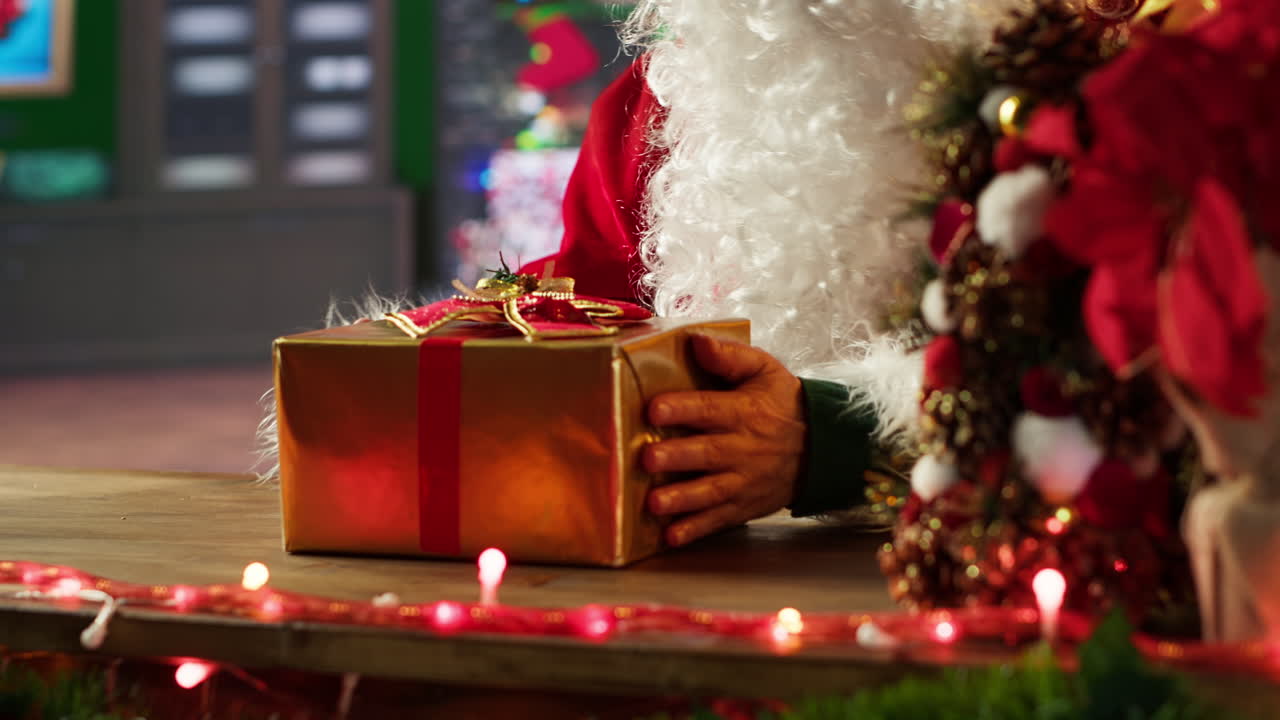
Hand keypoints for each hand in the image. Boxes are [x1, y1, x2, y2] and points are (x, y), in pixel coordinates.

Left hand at [643, 334, 806, 546]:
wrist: (823, 448)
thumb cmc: (783, 403)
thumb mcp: (764, 370)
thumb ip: (730, 356)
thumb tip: (695, 340)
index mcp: (744, 411)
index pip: (710, 408)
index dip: (682, 408)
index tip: (654, 408)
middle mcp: (743, 448)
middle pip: (707, 453)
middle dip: (677, 457)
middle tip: (647, 459)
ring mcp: (743, 480)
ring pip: (710, 491)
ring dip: (682, 499)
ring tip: (654, 503)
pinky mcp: (743, 505)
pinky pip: (718, 519)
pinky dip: (695, 530)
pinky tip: (670, 537)